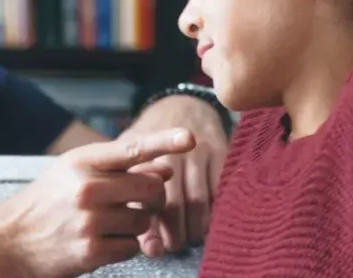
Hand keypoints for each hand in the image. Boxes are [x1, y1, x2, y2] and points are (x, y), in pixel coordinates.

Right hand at [0, 128, 195, 277]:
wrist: (7, 241)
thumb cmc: (48, 201)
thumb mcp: (75, 171)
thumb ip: (120, 167)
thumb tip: (166, 168)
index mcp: (82, 162)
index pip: (132, 148)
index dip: (164, 141)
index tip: (188, 138)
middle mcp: (87, 188)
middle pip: (151, 187)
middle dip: (153, 194)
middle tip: (140, 199)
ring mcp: (90, 221)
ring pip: (145, 219)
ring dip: (138, 222)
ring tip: (111, 221)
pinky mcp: (91, 251)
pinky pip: (133, 245)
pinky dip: (125, 244)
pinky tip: (103, 239)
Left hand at [123, 95, 228, 256]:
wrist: (181, 104)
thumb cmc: (150, 141)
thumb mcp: (131, 159)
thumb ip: (134, 203)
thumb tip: (150, 248)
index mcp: (142, 153)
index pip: (146, 198)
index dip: (152, 227)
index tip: (156, 245)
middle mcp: (171, 150)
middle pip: (175, 203)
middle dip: (176, 232)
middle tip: (175, 244)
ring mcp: (199, 150)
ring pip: (200, 200)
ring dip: (197, 226)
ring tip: (192, 236)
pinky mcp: (222, 150)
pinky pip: (222, 189)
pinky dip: (217, 210)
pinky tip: (210, 220)